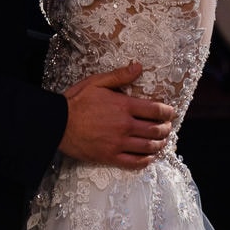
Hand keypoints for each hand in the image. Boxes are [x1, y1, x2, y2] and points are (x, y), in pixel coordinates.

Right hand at [57, 62, 174, 169]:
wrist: (58, 123)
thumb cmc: (76, 101)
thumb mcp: (96, 82)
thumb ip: (119, 76)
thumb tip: (139, 67)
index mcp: (123, 106)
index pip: (155, 110)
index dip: (167, 112)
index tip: (171, 112)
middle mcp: (125, 126)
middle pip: (155, 130)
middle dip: (166, 128)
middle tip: (168, 127)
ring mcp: (118, 143)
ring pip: (148, 147)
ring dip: (160, 144)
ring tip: (162, 141)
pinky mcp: (110, 157)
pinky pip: (135, 162)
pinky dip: (146, 160)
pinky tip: (149, 157)